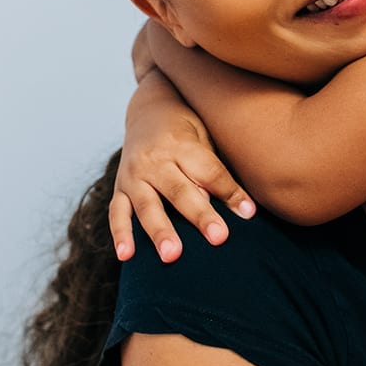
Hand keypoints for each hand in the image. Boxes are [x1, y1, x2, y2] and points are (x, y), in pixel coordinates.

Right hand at [111, 69, 254, 262]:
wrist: (147, 109)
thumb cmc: (187, 128)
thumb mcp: (204, 136)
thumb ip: (213, 170)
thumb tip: (234, 208)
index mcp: (180, 144)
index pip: (209, 171)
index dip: (230, 191)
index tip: (248, 212)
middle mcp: (154, 159)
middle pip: (180, 190)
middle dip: (200, 215)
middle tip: (219, 238)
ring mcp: (133, 174)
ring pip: (147, 205)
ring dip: (160, 231)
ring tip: (171, 256)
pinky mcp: (119, 187)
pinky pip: (117, 212)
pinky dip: (121, 235)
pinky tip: (126, 256)